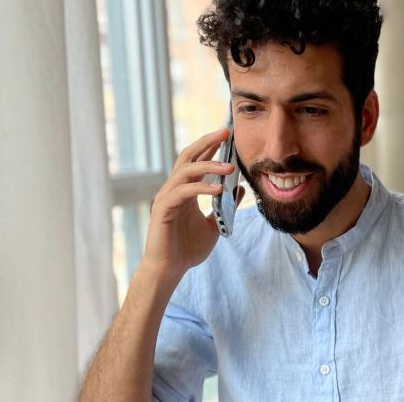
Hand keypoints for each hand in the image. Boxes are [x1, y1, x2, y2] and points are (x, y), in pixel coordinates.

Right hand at [142, 128, 244, 280]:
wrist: (170, 270)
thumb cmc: (187, 249)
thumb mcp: (215, 223)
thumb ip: (226, 205)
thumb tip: (240, 188)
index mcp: (185, 190)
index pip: (197, 160)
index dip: (211, 145)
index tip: (228, 134)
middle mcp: (174, 189)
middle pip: (188, 156)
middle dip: (207, 142)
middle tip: (226, 132)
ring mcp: (167, 197)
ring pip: (185, 171)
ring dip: (208, 166)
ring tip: (230, 167)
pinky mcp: (163, 210)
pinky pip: (183, 192)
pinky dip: (201, 188)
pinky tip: (218, 189)